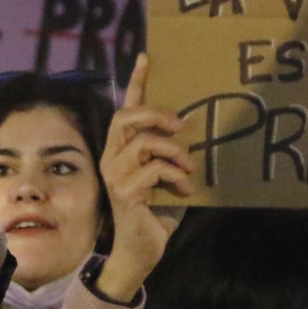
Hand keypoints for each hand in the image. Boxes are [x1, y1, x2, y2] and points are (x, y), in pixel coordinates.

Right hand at [95, 56, 194, 302]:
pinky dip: (175, 177)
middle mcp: (112, 158)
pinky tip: (184, 189)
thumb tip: (195, 136)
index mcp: (122, 151)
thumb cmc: (155, 214)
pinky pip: (153, 170)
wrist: (141, 251)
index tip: (146, 57)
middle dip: (155, 113)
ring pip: (143, 143)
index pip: (126, 108)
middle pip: (127, 116)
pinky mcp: (124, 192)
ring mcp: (115, 174)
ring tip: (188, 167)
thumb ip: (172, 156)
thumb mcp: (168, 178)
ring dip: (173, 152)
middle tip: (181, 124)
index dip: (137, 82)